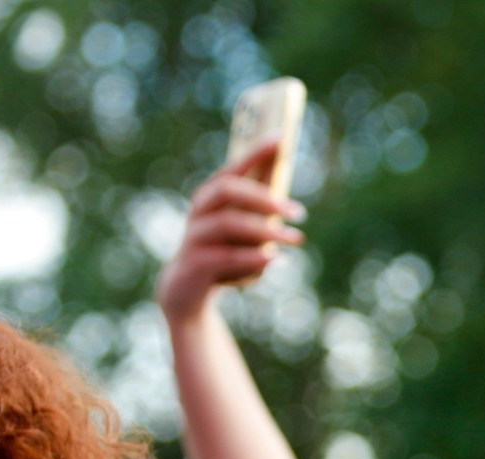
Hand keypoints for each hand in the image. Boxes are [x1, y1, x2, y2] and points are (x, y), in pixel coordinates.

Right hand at [155, 141, 306, 323]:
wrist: (186, 292)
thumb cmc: (221, 253)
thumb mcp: (241, 229)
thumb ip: (259, 206)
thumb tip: (285, 178)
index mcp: (211, 196)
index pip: (233, 167)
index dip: (255, 152)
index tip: (282, 139)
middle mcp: (199, 211)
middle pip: (228, 190)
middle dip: (264, 197)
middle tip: (298, 211)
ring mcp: (194, 236)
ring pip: (228, 223)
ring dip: (265, 230)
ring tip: (295, 239)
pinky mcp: (196, 264)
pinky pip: (226, 257)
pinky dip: (254, 258)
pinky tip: (277, 260)